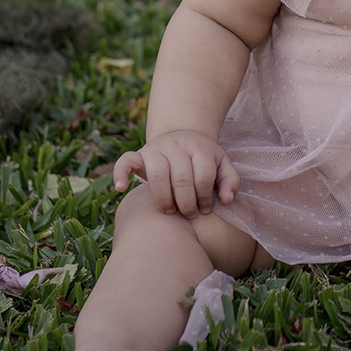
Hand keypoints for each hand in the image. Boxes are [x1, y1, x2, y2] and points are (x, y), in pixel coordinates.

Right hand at [113, 131, 239, 217]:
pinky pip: (125, 161)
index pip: (203, 176)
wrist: (181, 136)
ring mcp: (156, 149)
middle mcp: (177, 145)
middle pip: (181, 178)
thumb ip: (229, 181)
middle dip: (187, 203)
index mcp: (200, 148)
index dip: (205, 197)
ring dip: (164, 199)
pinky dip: (121, 174)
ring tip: (170, 211)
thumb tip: (227, 200)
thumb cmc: (203, 159)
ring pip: (157, 174)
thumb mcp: (221, 164)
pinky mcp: (139, 153)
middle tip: (189, 215)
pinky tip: (121, 189)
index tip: (205, 210)